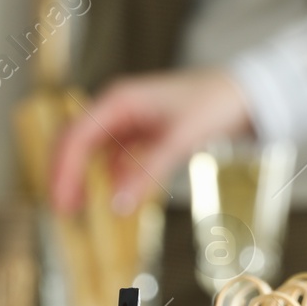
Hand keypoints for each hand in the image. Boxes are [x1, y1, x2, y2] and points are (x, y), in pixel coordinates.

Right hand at [50, 69, 253, 214]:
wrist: (245, 94)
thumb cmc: (214, 104)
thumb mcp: (180, 139)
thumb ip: (147, 172)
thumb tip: (117, 205)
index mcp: (118, 101)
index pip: (76, 137)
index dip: (64, 170)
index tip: (61, 201)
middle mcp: (117, 109)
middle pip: (77, 144)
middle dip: (66, 176)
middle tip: (63, 211)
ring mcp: (128, 122)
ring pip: (93, 154)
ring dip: (85, 181)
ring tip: (80, 211)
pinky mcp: (141, 136)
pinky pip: (115, 161)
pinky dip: (110, 181)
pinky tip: (113, 201)